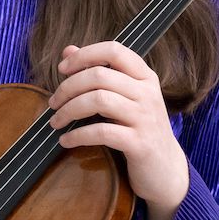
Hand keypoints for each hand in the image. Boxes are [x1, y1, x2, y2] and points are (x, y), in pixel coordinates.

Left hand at [48, 41, 189, 219]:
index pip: (114, 50)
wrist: (165, 170)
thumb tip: (68, 50)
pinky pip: (102, 132)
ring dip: (69, 110)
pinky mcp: (140, 143)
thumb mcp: (123, 97)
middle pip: (99, 76)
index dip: (84, 55)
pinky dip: (77, 135)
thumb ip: (98, 72)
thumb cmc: (138, 128)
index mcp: (145, 77)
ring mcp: (146, 118)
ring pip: (99, 100)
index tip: (62, 69)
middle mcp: (148, 93)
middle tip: (53, 103)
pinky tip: (65, 140)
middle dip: (68, 88)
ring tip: (55, 122)